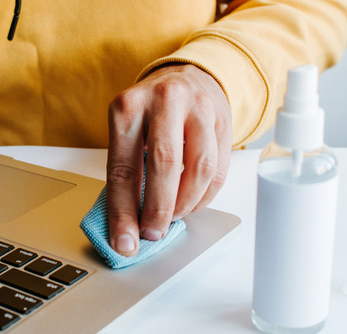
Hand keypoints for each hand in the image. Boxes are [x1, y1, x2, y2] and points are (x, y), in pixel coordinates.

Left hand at [106, 63, 231, 256]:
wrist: (187, 78)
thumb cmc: (151, 114)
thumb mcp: (128, 130)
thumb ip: (127, 170)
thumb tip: (127, 224)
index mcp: (128, 107)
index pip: (123, 169)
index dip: (123, 212)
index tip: (125, 242)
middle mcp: (164, 101)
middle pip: (164, 165)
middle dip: (158, 210)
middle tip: (153, 232)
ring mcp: (198, 108)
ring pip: (198, 170)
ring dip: (184, 204)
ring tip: (173, 216)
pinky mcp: (223, 120)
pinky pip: (218, 170)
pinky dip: (204, 196)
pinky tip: (191, 203)